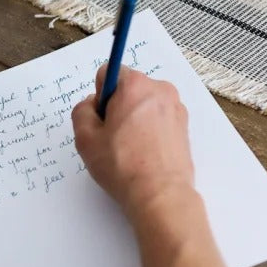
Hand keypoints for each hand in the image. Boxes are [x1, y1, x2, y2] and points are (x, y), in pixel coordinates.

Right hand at [72, 65, 195, 218]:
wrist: (160, 194)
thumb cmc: (124, 166)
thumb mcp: (85, 138)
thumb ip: (81, 111)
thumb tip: (92, 105)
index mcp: (135, 85)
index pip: (108, 72)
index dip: (99, 97)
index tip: (102, 120)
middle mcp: (160, 90)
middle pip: (128, 89)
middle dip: (117, 107)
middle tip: (112, 138)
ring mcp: (176, 108)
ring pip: (144, 105)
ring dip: (134, 119)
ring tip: (129, 149)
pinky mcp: (184, 126)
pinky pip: (159, 119)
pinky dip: (149, 130)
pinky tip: (144, 153)